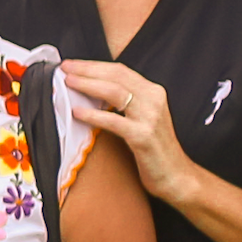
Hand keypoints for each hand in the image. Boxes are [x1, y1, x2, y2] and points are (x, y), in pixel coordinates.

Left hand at [59, 61, 205, 212]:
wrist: (176, 176)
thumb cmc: (154, 148)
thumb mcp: (140, 118)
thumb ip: (123, 103)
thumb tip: (90, 91)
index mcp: (153, 92)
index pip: (120, 70)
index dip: (93, 65)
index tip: (71, 64)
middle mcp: (154, 99)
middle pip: (116, 76)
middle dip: (87, 70)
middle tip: (64, 68)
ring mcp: (150, 117)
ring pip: (115, 92)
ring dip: (88, 85)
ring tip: (67, 83)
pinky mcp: (143, 136)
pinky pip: (114, 121)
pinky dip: (94, 114)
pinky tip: (77, 112)